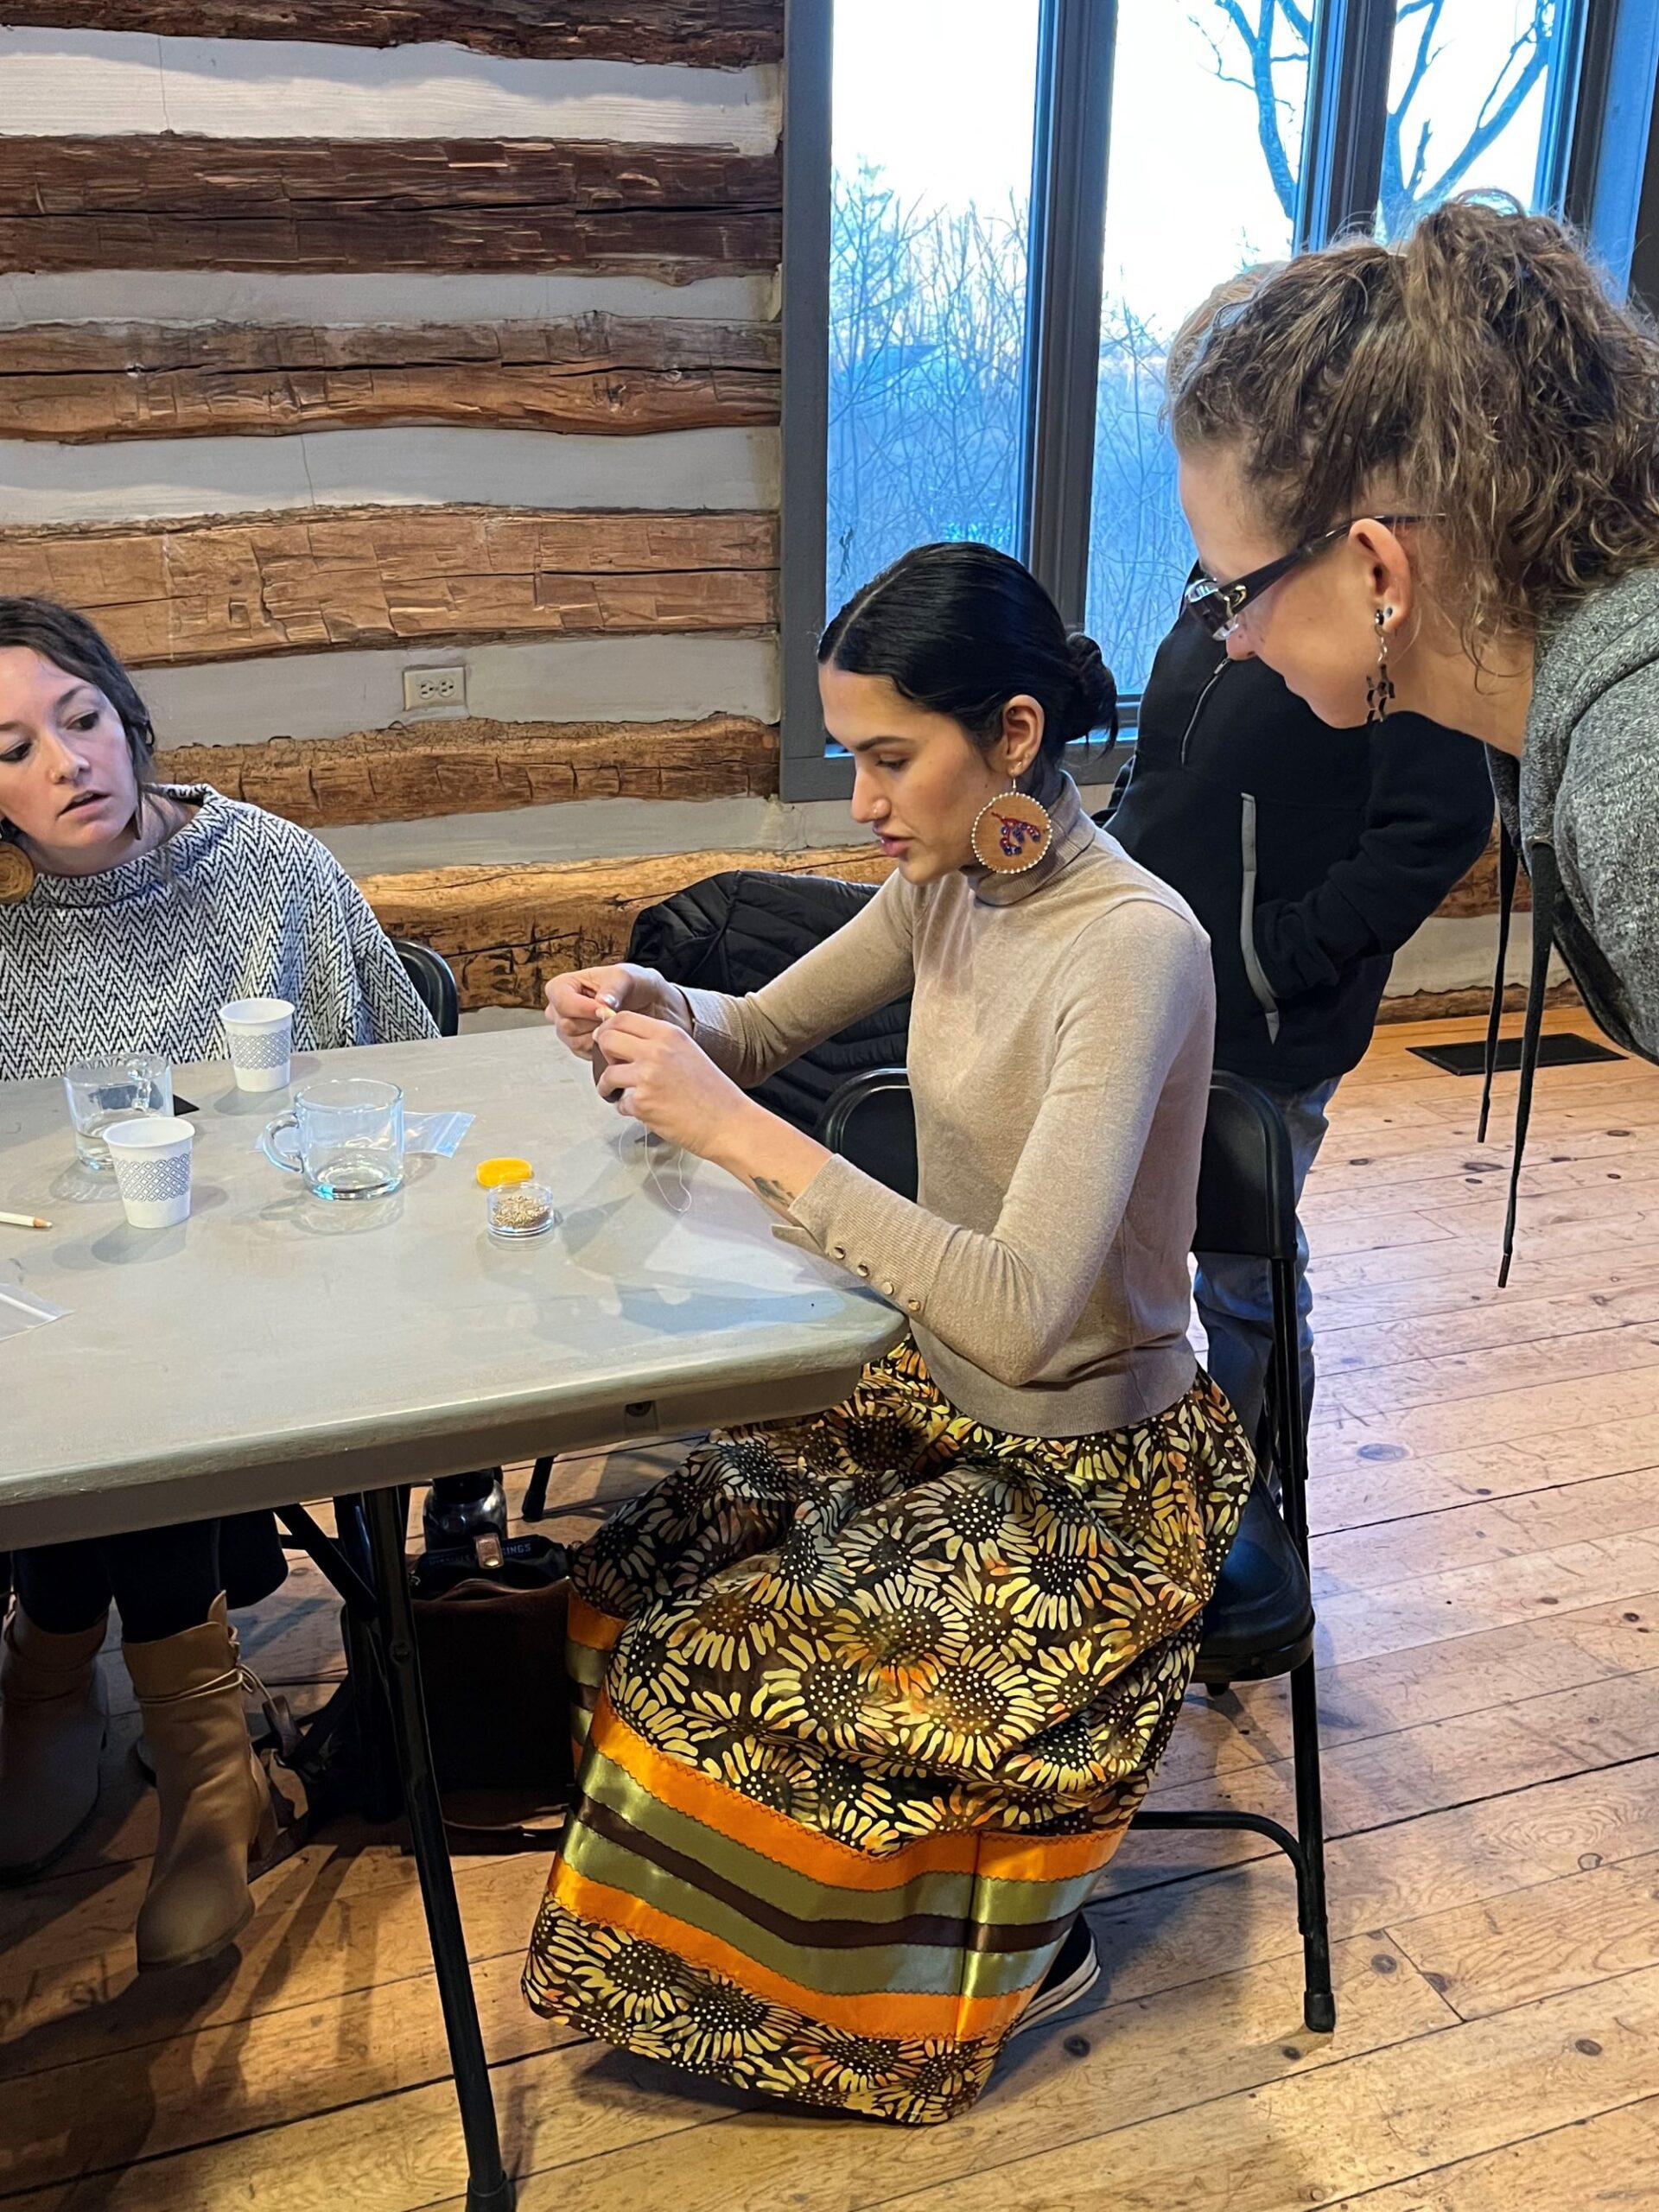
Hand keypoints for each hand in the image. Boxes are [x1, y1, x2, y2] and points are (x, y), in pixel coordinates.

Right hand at [544, 962, 684, 1061]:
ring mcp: (568, 1031)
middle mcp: (560, 1010)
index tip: (603, 1007)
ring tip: (616, 1022)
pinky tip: (615, 1034)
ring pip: (575, 1041)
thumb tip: (601, 1003)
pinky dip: (603, 1046)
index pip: (560, 1000)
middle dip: (594, 1022)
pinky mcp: (580, 1047)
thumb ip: (612, 989)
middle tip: (614, 1015)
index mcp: (563, 986)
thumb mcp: (626, 978)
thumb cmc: (634, 985)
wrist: (650, 1004)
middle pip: (566, 1024)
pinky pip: (585, 1053)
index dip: (582, 1007)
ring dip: (600, 1034)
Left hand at [592, 1012, 751, 1158]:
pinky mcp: (643, 1103)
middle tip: (612, 1066)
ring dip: (608, 1086)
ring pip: (607, 1074)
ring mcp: (647, 1077)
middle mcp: (656, 1051)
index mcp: (669, 1034)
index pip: (621, 1018)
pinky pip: (620, 1103)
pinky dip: (627, 1108)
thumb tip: (626, 1041)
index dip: (608, 1030)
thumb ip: (659, 1044)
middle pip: (607, 1039)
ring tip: (618, 1093)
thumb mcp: (688, 1052)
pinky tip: (644, 1110)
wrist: (727, 1123)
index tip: (607, 1040)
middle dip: (604, 1054)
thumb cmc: (713, 1093)